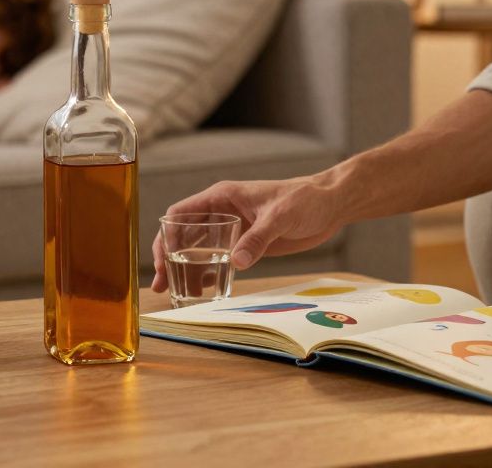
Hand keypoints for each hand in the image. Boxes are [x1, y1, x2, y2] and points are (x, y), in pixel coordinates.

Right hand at [150, 177, 341, 292]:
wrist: (330, 204)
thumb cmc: (305, 198)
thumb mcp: (280, 216)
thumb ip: (257, 238)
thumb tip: (236, 263)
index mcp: (222, 197)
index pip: (181, 214)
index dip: (166, 236)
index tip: (163, 261)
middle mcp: (222, 212)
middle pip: (184, 235)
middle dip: (169, 259)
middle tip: (161, 284)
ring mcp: (233, 229)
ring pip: (199, 250)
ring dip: (187, 270)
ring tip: (177, 293)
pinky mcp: (246, 243)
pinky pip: (219, 259)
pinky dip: (209, 274)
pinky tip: (203, 290)